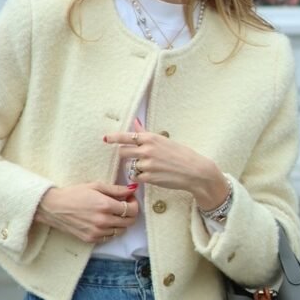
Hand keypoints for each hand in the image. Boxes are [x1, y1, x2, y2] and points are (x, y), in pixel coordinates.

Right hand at [35, 182, 138, 243]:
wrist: (54, 207)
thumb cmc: (73, 194)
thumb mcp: (95, 186)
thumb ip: (116, 189)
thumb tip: (131, 190)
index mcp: (105, 206)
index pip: (131, 210)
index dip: (134, 203)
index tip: (130, 199)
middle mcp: (103, 221)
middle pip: (129, 222)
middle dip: (130, 213)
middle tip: (124, 205)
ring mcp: (97, 232)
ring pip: (121, 231)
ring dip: (121, 222)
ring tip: (112, 213)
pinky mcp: (91, 239)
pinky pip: (109, 237)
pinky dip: (111, 229)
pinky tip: (104, 221)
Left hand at [104, 121, 230, 210]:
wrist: (194, 171)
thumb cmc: (180, 154)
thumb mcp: (163, 140)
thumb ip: (145, 134)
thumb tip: (135, 122)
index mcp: (150, 138)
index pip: (126, 136)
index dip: (114, 138)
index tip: (105, 139)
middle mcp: (147, 150)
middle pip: (122, 153)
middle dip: (124, 156)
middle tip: (132, 158)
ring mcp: (147, 164)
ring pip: (130, 167)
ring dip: (135, 168)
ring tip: (151, 168)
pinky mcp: (149, 178)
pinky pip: (135, 178)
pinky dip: (139, 178)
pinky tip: (151, 175)